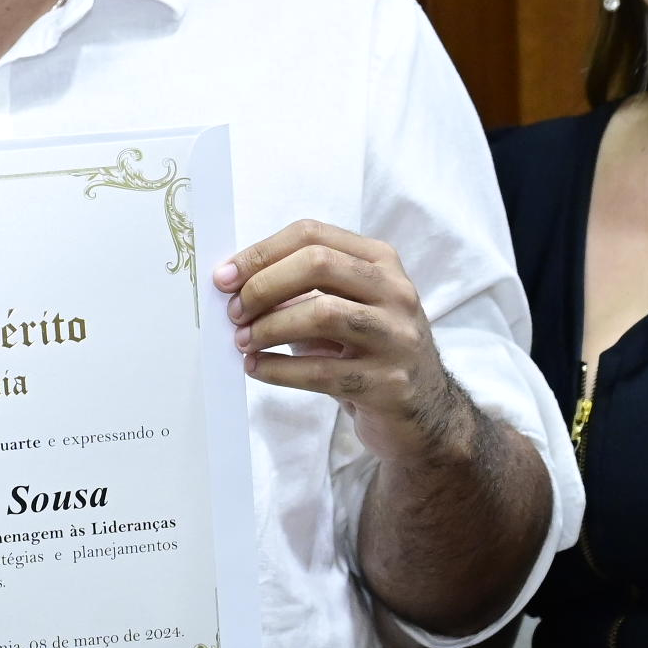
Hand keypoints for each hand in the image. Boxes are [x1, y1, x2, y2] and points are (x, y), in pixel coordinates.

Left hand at [216, 221, 463, 460]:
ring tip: (243, 342)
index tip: (224, 277)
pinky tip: (257, 368)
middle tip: (234, 312)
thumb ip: (302, 287)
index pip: (313, 235)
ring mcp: (396, 338)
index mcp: (380, 261)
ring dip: (269, 328)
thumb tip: (234, 285)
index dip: (261, 253)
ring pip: (321, 313)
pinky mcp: (387, 384)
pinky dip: (278, 369)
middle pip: (318, 264)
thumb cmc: (369, 349)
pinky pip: (321, 371)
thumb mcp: (346, 305)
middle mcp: (395, 292)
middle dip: (264, 286)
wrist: (423, 412)